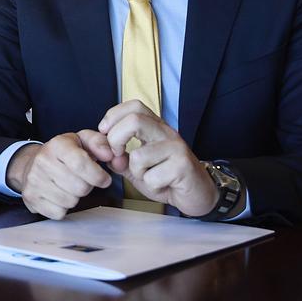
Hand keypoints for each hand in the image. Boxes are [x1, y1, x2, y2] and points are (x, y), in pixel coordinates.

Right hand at [8, 133, 112, 219]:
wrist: (31, 164)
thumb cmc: (63, 154)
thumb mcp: (82, 141)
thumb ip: (100, 143)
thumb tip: (111, 155)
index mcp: (57, 145)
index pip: (81, 164)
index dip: (98, 176)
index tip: (104, 179)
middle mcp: (42, 161)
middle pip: (80, 187)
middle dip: (87, 186)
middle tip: (82, 180)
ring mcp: (34, 181)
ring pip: (70, 202)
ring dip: (75, 197)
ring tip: (69, 187)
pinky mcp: (31, 198)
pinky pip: (58, 213)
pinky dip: (63, 208)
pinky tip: (59, 196)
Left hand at [95, 100, 216, 216]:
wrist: (198, 194)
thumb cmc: (167, 178)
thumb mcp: (137, 167)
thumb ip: (119, 159)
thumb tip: (105, 153)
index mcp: (155, 127)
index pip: (134, 106)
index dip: (113, 116)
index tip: (104, 132)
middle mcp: (167, 132)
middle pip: (134, 120)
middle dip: (115, 140)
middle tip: (117, 156)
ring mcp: (176, 148)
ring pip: (139, 155)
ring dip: (137, 172)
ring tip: (149, 176)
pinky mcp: (183, 166)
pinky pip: (152, 176)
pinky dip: (151, 185)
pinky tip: (163, 185)